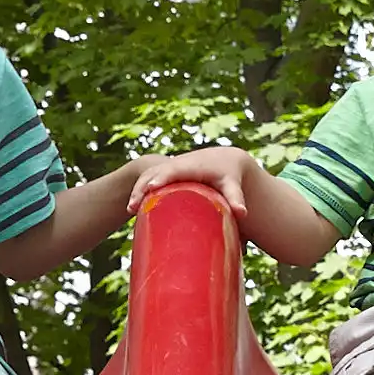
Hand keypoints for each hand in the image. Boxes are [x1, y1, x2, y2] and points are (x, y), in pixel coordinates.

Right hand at [126, 146, 254, 215]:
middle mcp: (178, 164)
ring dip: (137, 190)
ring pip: (147, 175)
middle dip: (143, 187)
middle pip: (155, 173)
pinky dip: (139, 190)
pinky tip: (132, 207)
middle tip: (134, 205)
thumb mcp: (232, 184)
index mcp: (193, 165)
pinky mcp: (165, 172)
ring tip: (130, 210)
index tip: (151, 187)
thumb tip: (243, 214)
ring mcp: (169, 167)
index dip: (161, 177)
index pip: (174, 170)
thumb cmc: (228, 175)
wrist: (224, 160)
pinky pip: (147, 178)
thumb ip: (236, 197)